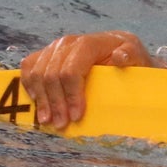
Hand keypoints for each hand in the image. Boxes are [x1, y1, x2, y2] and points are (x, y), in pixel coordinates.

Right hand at [19, 31, 150, 126]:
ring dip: (41, 99)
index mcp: (89, 43)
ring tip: (47, 120)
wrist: (119, 51)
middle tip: (61, 124)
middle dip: (55, 102)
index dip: (71, 95)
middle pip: (51, 74)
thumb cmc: (129, 59)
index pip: (71, 70)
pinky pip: (28, 68)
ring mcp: (54, 48)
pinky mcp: (45, 55)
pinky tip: (37, 102)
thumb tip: (119, 57)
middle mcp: (67, 43)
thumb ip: (131, 55)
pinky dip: (29, 86)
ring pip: (37, 73)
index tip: (77, 116)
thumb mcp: (137, 56)